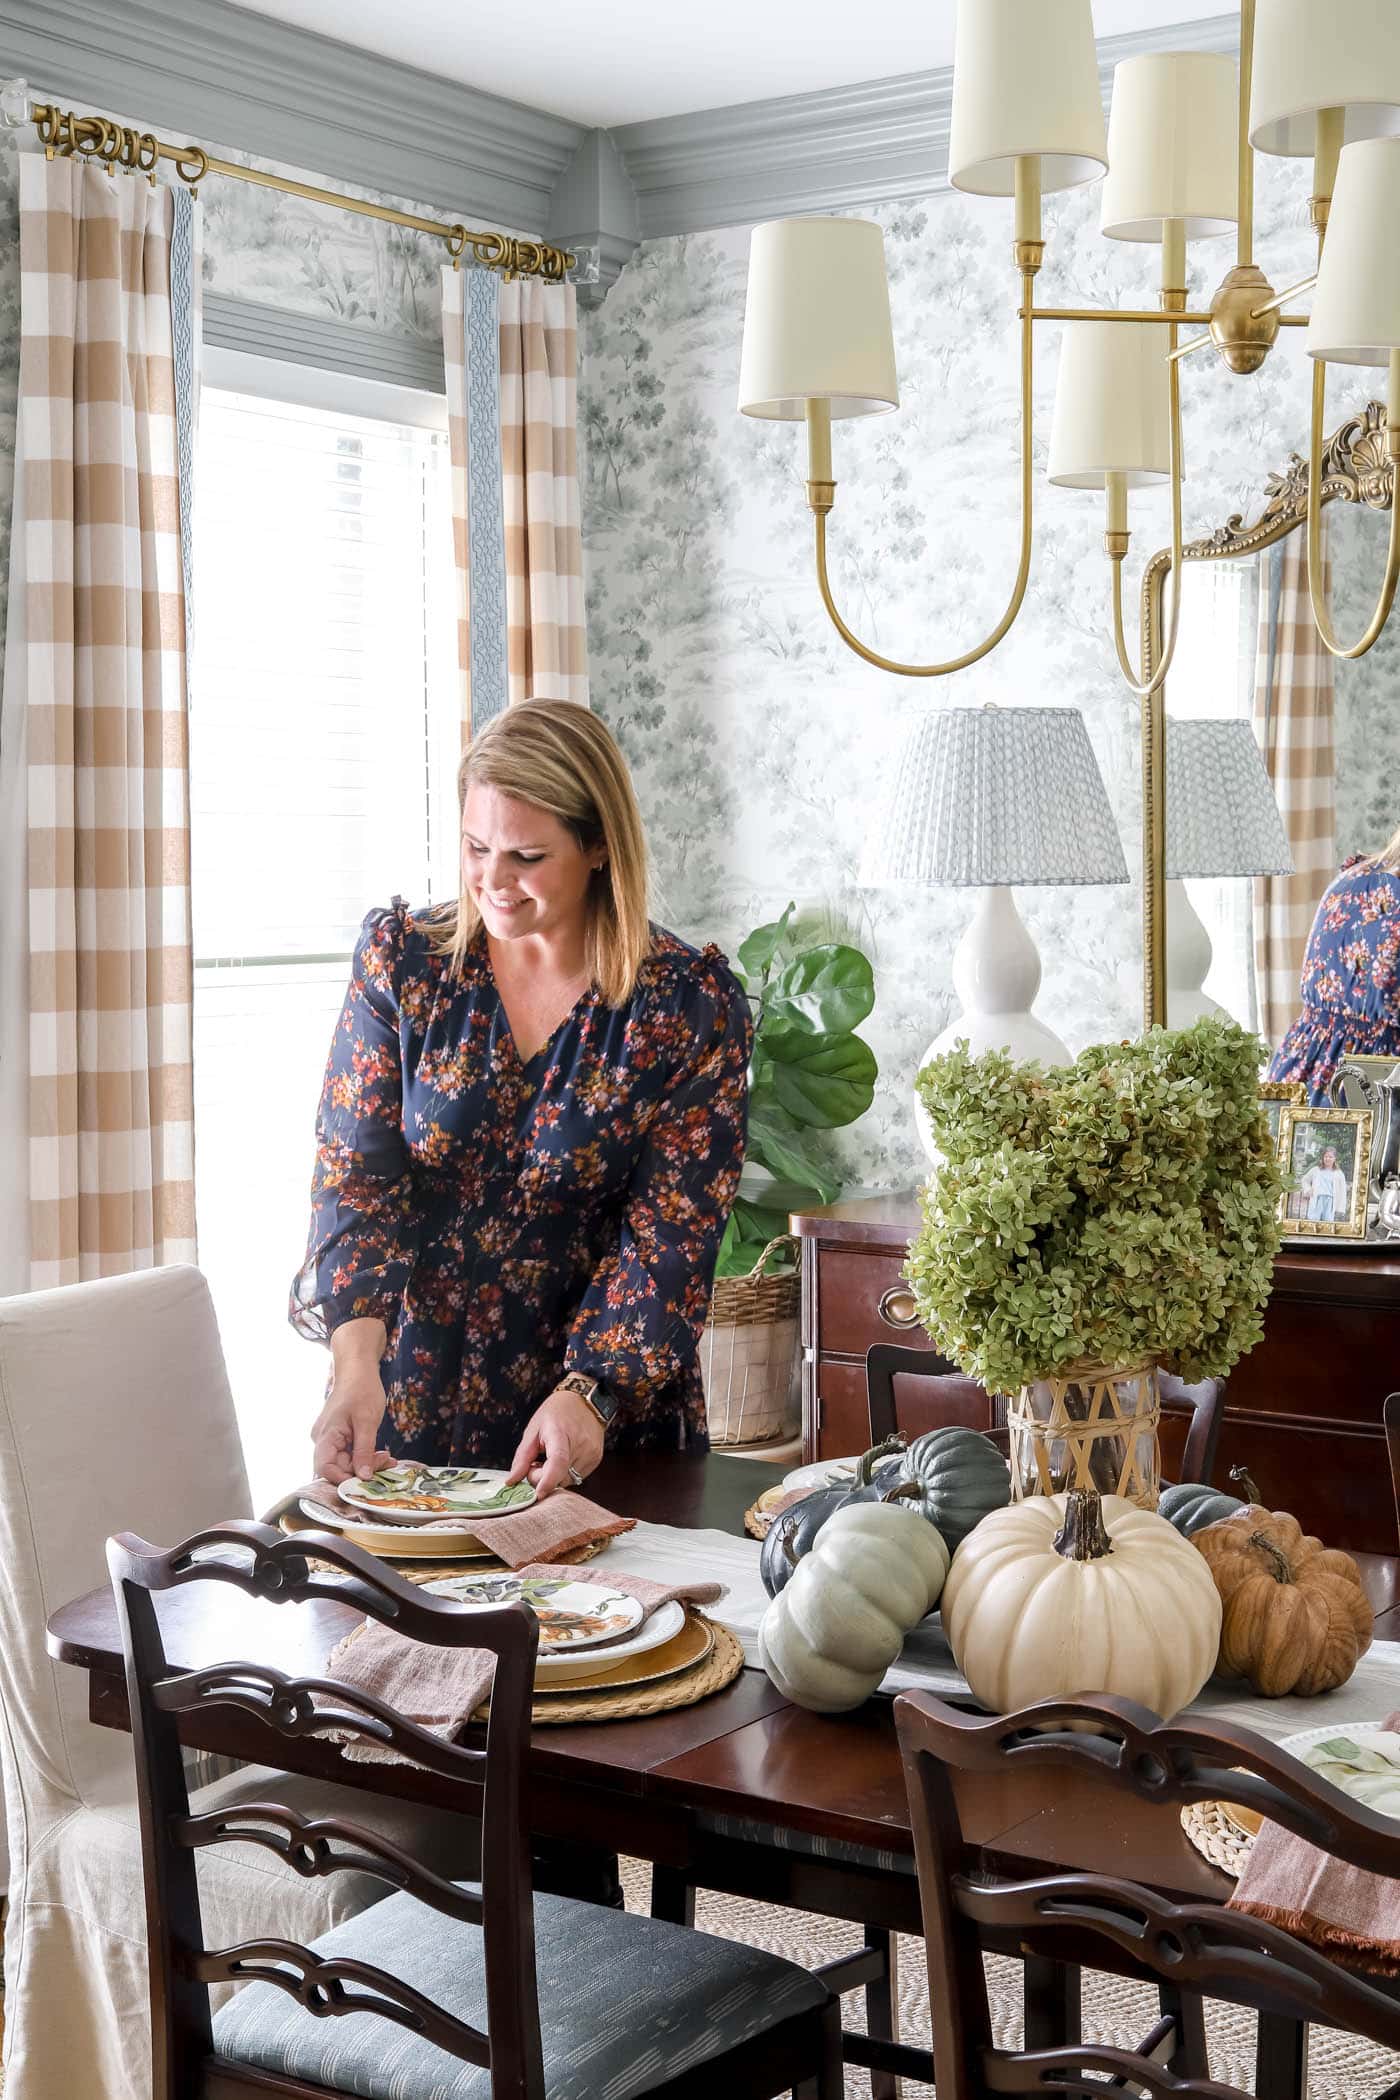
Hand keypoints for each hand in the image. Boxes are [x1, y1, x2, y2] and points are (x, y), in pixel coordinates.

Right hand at [312, 1359, 393, 1484]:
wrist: (358, 1369)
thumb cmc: (361, 1389)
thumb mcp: (367, 1421)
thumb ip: (364, 1451)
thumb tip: (364, 1477)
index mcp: (325, 1436)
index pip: (325, 1469)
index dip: (343, 1479)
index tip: (366, 1482)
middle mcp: (324, 1440)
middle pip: (338, 1468)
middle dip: (362, 1471)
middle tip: (386, 1464)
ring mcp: (331, 1439)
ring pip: (346, 1463)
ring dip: (367, 1464)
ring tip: (388, 1459)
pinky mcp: (340, 1437)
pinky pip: (350, 1454)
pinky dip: (365, 1456)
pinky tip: (382, 1455)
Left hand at [506, 1387, 604, 1496]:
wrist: (584, 1401)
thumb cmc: (556, 1412)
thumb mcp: (533, 1429)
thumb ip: (522, 1457)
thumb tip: (511, 1481)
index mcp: (561, 1433)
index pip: (558, 1461)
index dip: (547, 1480)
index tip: (537, 1494)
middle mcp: (580, 1444)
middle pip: (560, 1477)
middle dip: (542, 1478)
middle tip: (535, 1464)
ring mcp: (591, 1453)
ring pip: (568, 1480)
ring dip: (554, 1477)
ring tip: (549, 1459)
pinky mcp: (596, 1459)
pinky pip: (577, 1477)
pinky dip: (565, 1474)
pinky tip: (562, 1459)